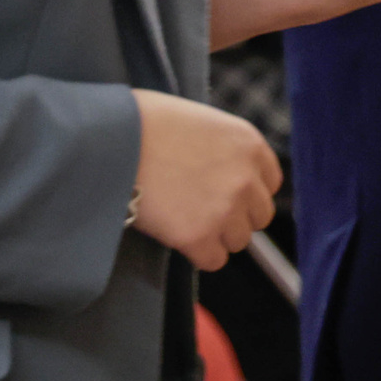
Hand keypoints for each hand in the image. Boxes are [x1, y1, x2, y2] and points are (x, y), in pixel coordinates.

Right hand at [128, 90, 280, 270]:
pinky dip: (197, 253)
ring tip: (184, 219)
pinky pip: (213, 260)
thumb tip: (224, 169)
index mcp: (249, 143)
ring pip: (238, 240)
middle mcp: (246, 178)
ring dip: (216, 235)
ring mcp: (224, 210)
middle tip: (202, 209)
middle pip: (259, 216)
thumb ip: (223, 147)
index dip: (247, 189)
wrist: (110, 142)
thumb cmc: (144, 122)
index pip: (270, 181)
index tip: (225, 192)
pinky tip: (176, 235)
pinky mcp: (199, 237)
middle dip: (235, 215)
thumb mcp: (199, 120)